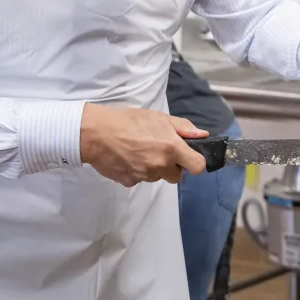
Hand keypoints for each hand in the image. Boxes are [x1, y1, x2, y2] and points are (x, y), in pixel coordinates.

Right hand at [80, 104, 208, 186]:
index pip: (198, 167)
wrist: (97, 133)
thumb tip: (203, 135)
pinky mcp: (130, 182)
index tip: (187, 157)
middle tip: (159, 151)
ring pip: (158, 177)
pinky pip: (140, 180)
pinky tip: (128, 158)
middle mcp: (160, 165)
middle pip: (176, 176)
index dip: (194, 162)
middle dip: (172, 167)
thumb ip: (183, 128)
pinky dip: (137, 172)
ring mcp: (145, 176)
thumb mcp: (159, 117)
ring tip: (140, 151)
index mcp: (171, 148)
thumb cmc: (128, 121)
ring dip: (154, 168)